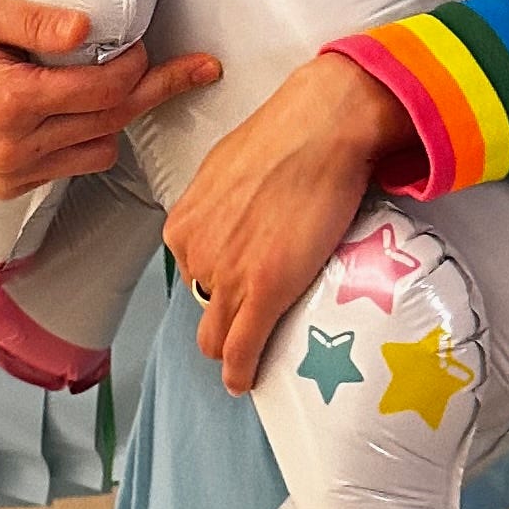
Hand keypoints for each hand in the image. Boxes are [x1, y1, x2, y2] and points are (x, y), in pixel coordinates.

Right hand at [0, 0, 220, 200]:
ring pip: (102, 147)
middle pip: (113, 119)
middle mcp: (13, 147)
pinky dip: (89, 136)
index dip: (138, 65)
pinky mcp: (11, 187)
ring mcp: (13, 173)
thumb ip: (31, 20)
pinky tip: (79, 108)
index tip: (146, 44)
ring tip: (119, 81)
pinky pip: (77, 164)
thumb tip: (85, 28)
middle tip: (193, 67)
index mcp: (8, 101)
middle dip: (155, 90)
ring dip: (119, 115)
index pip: (104, 90)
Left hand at [165, 54, 408, 394]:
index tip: (237, 283)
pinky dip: (242, 372)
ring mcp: (228, 276)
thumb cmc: (287, 133)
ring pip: (217, 335)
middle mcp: (197, 253)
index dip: (217, 279)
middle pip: (202, 305)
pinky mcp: (264, 292)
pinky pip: (243, 349)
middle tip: (254, 310)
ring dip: (233, 345)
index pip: (192, 271)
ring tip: (251, 352)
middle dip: (223, 313)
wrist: (322, 126)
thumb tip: (237, 211)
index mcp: (185, 223)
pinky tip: (246, 382)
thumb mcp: (230, 167)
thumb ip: (223, 202)